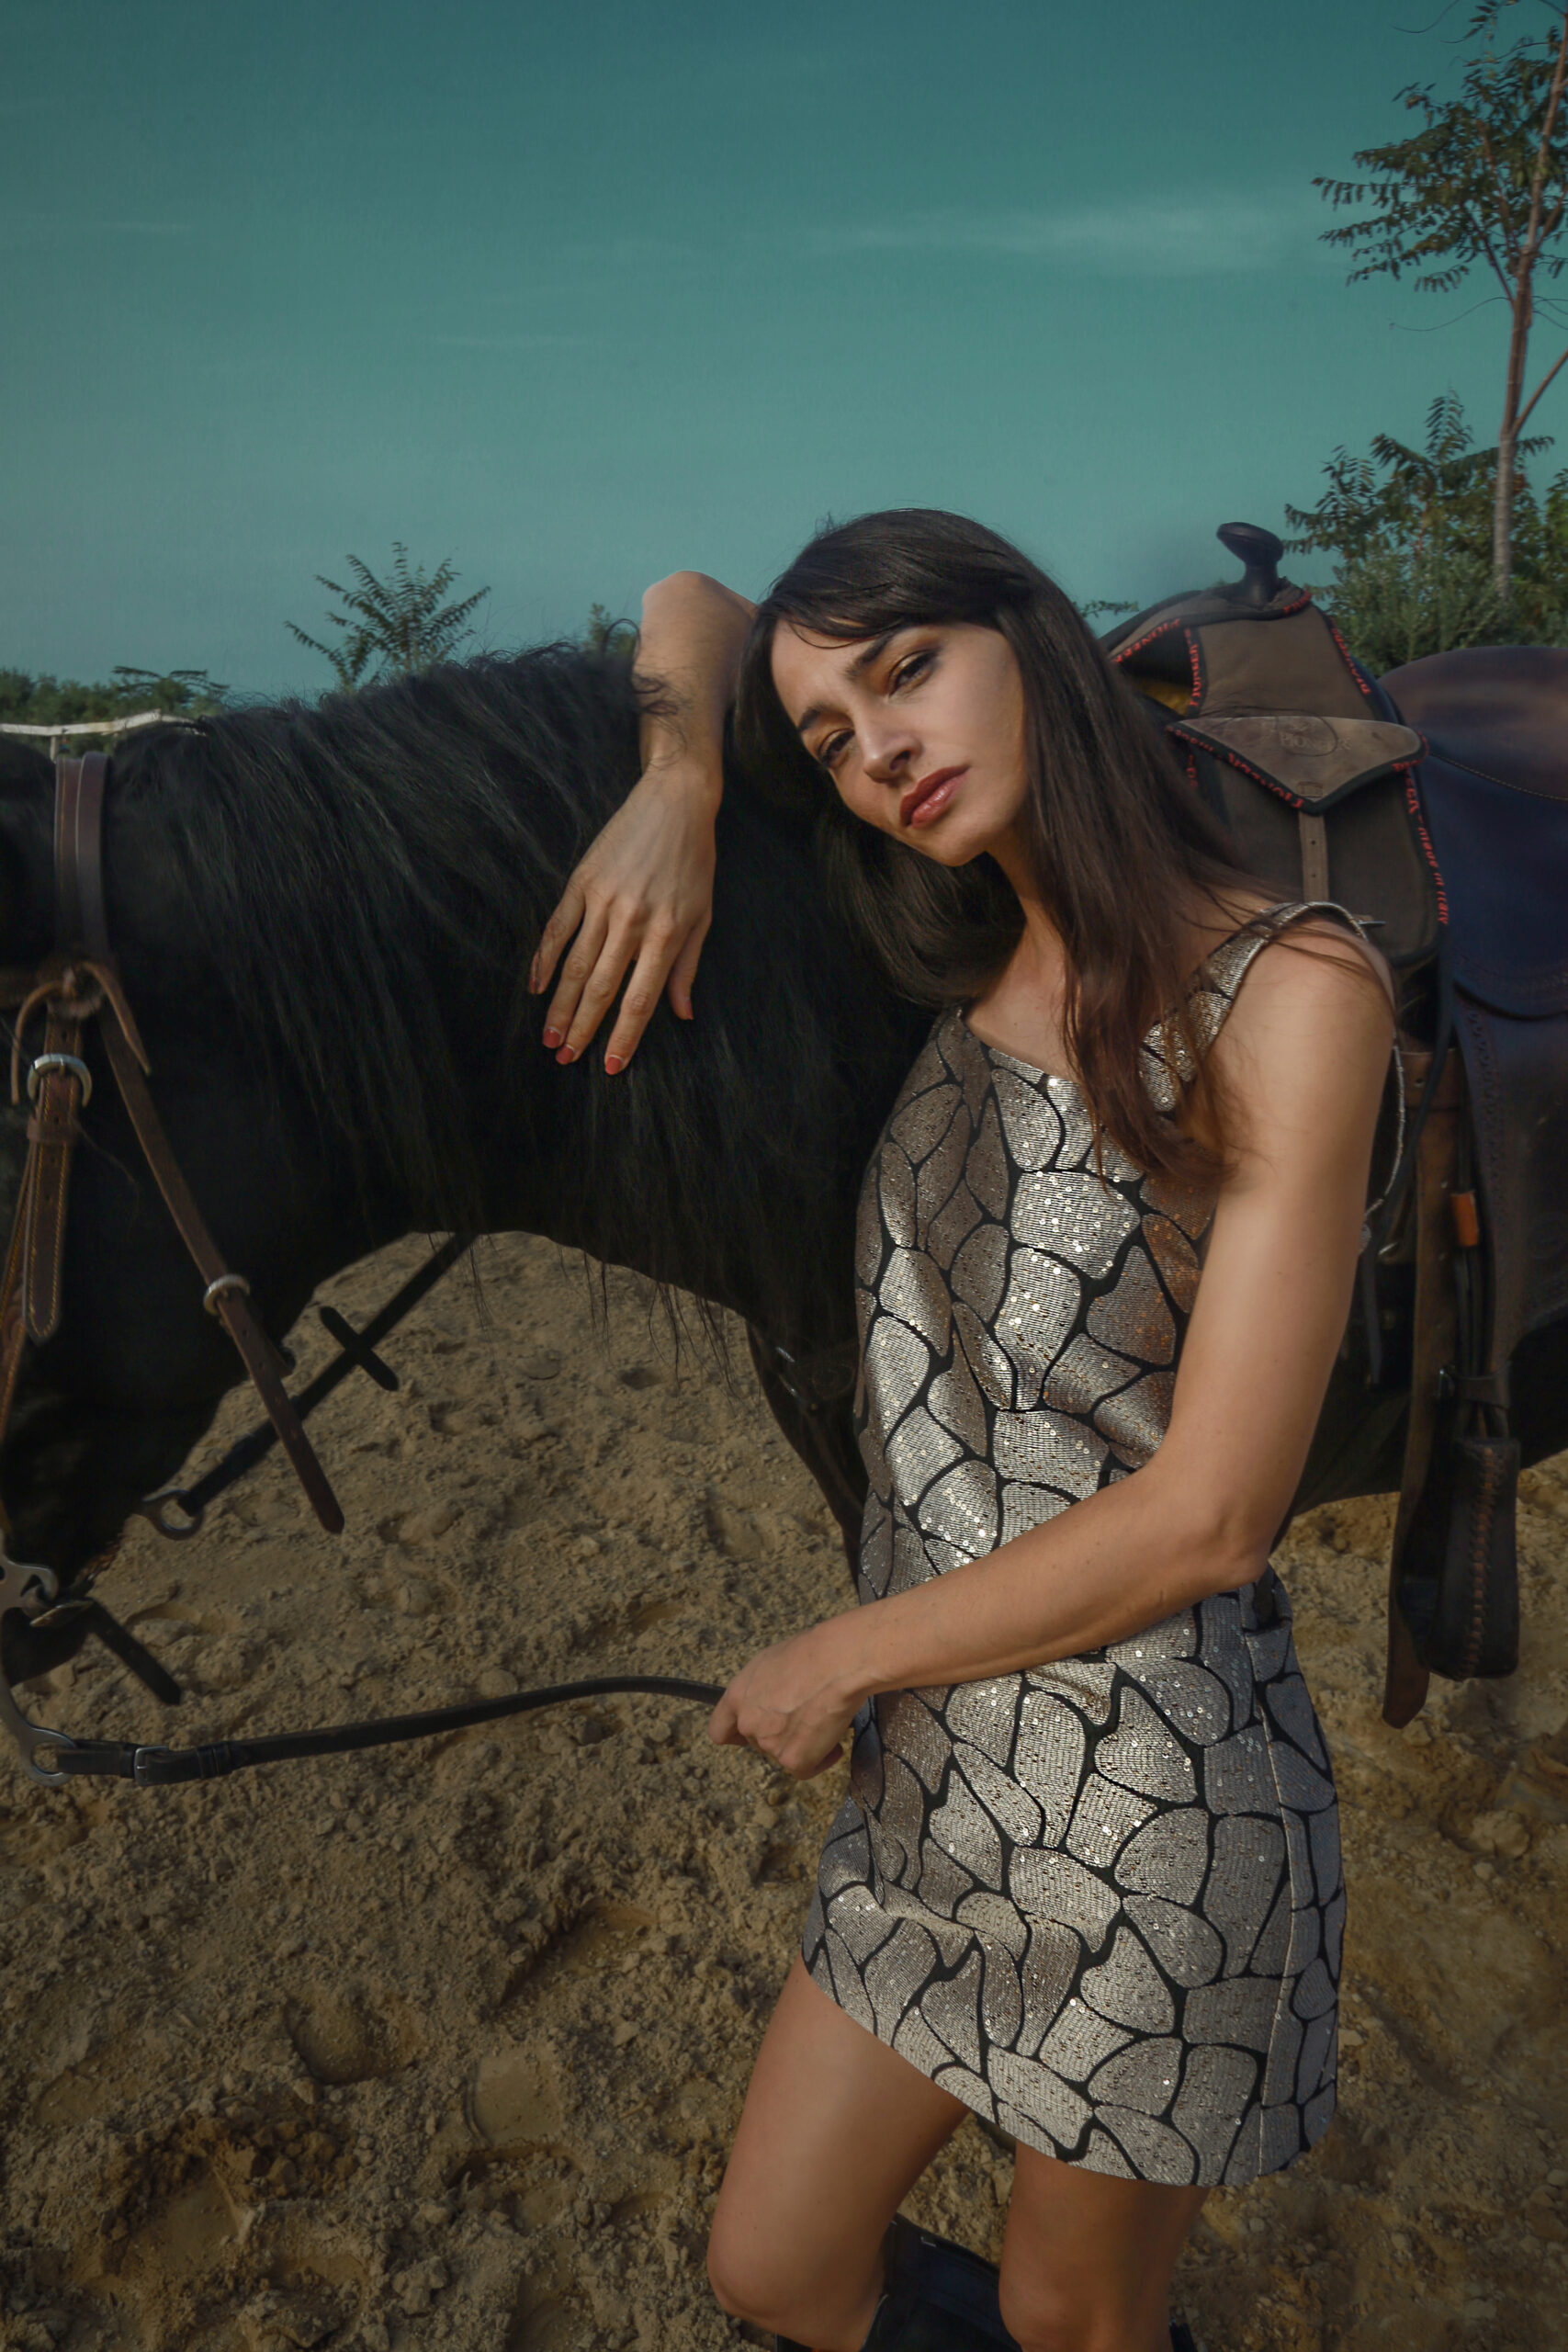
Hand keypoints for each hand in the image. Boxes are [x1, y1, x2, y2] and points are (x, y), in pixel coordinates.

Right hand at [529, 755, 718, 1072]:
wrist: (675, 800)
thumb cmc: (694, 861)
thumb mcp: (703, 915)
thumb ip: (687, 967)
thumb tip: (680, 1015)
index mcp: (668, 933)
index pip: (640, 999)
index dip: (624, 1036)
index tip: (610, 1067)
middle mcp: (633, 920)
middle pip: (601, 988)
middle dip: (581, 1029)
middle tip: (564, 1059)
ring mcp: (604, 900)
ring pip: (576, 965)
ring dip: (559, 1005)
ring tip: (548, 1037)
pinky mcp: (583, 881)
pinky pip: (558, 928)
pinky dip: (545, 959)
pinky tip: (536, 987)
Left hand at [708, 1618, 864, 1779]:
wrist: (836, 1663)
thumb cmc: (812, 1653)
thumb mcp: (771, 1662)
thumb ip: (761, 1689)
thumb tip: (772, 1700)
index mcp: (737, 1696)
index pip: (720, 1730)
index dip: (736, 1735)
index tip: (748, 1735)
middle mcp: (748, 1722)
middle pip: (758, 1742)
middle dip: (779, 1734)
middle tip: (803, 1716)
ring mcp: (769, 1744)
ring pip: (783, 1754)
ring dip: (802, 1744)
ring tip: (822, 1720)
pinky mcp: (794, 1759)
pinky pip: (806, 1768)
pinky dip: (821, 1758)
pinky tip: (833, 1741)